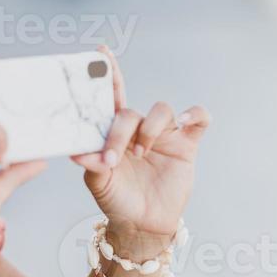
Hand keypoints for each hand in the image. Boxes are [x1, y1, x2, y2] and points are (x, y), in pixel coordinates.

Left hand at [71, 44, 209, 238]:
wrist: (144, 224)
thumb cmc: (118, 200)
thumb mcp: (99, 183)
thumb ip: (91, 164)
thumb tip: (77, 150)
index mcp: (114, 133)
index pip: (110, 98)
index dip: (107, 74)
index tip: (100, 52)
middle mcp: (139, 129)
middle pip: (131, 112)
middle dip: (120, 133)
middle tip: (114, 158)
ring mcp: (164, 135)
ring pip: (162, 110)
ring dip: (151, 129)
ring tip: (142, 153)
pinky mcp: (186, 145)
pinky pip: (199, 119)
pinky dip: (195, 114)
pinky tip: (186, 121)